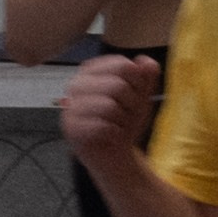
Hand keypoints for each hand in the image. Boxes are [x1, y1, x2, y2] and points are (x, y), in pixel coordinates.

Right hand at [62, 52, 162, 178]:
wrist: (115, 153)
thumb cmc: (125, 122)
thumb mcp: (142, 96)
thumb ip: (147, 76)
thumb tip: (147, 63)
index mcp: (92, 70)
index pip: (122, 65)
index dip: (138, 83)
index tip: (135, 95)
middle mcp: (78, 84)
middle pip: (117, 86)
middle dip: (131, 105)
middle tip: (126, 115)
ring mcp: (71, 106)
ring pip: (109, 106)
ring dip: (122, 120)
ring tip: (118, 125)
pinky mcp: (70, 127)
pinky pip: (101, 126)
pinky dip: (114, 133)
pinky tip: (111, 135)